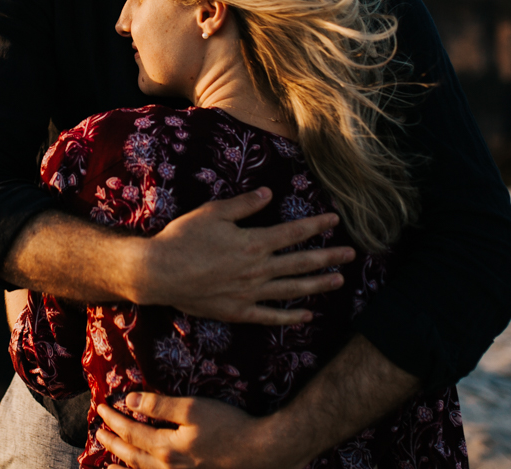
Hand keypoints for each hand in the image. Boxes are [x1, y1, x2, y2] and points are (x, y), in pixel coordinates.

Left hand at [96, 393, 304, 468]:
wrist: (261, 452)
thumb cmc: (229, 426)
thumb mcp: (193, 409)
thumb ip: (160, 405)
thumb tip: (129, 400)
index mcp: (166, 448)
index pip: (131, 431)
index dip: (114, 419)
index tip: (101, 407)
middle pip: (132, 455)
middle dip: (112, 442)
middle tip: (98, 432)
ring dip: (123, 465)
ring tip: (108, 463)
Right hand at [133, 188, 353, 325]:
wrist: (159, 272)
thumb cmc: (183, 238)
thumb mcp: (213, 212)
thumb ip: (244, 205)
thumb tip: (269, 194)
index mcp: (254, 242)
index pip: (294, 233)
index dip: (316, 225)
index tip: (335, 220)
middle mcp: (258, 269)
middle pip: (301, 262)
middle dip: (329, 256)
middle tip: (351, 253)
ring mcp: (250, 293)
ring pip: (292, 289)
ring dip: (318, 285)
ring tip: (339, 280)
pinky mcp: (239, 311)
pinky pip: (271, 316)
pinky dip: (291, 316)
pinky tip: (307, 315)